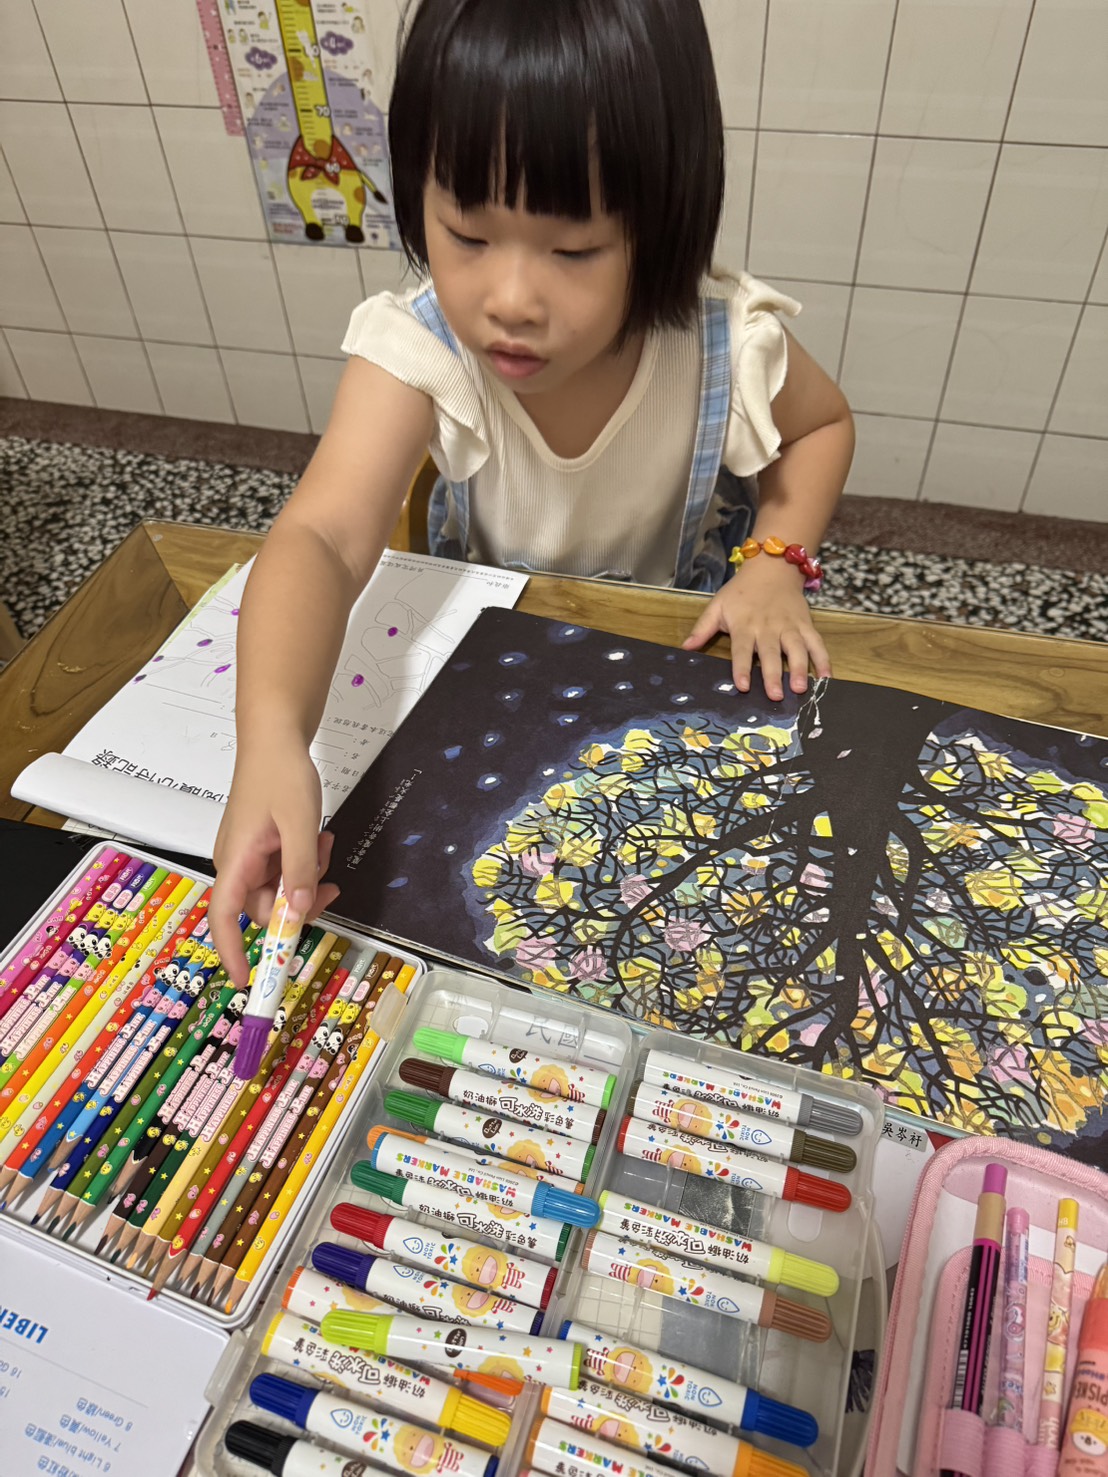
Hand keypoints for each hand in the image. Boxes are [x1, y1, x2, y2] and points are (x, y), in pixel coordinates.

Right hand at [209, 733, 340, 985]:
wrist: (275, 738)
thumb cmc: (280, 775)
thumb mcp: (299, 825)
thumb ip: (301, 871)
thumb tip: (299, 913)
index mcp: (235, 861)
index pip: (224, 917)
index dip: (233, 951)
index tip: (248, 981)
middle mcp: (237, 864)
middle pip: (265, 909)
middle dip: (300, 903)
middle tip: (330, 885)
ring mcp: (249, 856)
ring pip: (281, 890)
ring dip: (308, 878)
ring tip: (324, 845)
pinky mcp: (262, 847)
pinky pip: (285, 870)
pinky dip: (305, 863)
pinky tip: (320, 839)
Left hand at [682, 556, 830, 700]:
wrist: (771, 568)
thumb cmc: (741, 592)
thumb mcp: (717, 606)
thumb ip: (702, 629)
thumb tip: (684, 648)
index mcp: (745, 625)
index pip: (742, 650)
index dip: (741, 668)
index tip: (743, 686)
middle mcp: (768, 627)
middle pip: (771, 653)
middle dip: (773, 675)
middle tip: (776, 696)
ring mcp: (789, 626)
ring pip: (797, 648)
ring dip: (800, 668)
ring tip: (801, 688)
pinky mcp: (805, 624)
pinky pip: (817, 642)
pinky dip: (824, 658)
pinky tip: (827, 676)